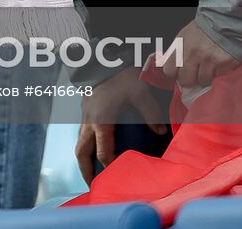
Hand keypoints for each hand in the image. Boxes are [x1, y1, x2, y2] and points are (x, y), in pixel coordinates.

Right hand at [75, 66, 167, 184]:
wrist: (101, 57)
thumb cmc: (120, 75)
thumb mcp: (139, 92)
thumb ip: (151, 114)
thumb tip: (162, 133)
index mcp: (101, 122)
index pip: (103, 152)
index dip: (110, 166)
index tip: (117, 176)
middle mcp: (88, 122)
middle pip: (82, 153)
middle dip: (86, 171)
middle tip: (94, 185)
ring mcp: (84, 116)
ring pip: (79, 144)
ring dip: (84, 160)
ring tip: (91, 173)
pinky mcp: (84, 110)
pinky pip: (81, 134)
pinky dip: (86, 147)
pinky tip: (95, 149)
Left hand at [157, 19, 240, 87]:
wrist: (225, 21)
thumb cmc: (203, 29)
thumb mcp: (184, 36)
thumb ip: (177, 52)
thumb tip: (173, 69)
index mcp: (180, 46)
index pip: (169, 71)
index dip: (175, 73)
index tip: (179, 72)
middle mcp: (193, 54)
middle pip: (185, 81)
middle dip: (190, 79)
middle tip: (194, 72)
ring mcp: (208, 60)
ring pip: (202, 81)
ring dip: (205, 76)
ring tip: (208, 66)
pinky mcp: (223, 64)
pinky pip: (217, 77)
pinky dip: (218, 73)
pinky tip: (218, 63)